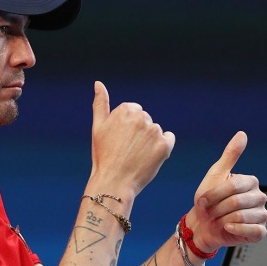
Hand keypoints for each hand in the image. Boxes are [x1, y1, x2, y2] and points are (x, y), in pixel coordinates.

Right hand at [90, 81, 175, 197]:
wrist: (114, 182)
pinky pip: (168, 140)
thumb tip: (98, 83)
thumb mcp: (98, 128)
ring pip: (156, 132)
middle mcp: (142, 117)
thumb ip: (100, 103)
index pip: (134, 112)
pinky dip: (162, 147)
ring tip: (136, 157)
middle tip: (127, 151)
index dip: (127, 129)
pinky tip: (149, 158)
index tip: (119, 142)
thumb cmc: (103, 156)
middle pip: (146, 121)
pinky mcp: (165, 145)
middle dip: (139, 134)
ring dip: (149, 142)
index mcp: (126, 109)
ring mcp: (154, 131)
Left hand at [185, 131, 266, 252]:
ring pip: (242, 216)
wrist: (202, 226)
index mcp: (250, 182)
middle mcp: (259, 197)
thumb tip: (242, 134)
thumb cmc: (208, 201)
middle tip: (210, 212)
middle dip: (217, 208)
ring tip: (218, 219)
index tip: (202, 200)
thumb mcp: (216, 174)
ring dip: (223, 219)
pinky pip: (253, 231)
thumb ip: (230, 155)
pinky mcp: (260, 231)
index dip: (214, 194)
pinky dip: (236, 230)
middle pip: (237, 202)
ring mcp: (261, 214)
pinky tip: (228, 227)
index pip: (233, 186)